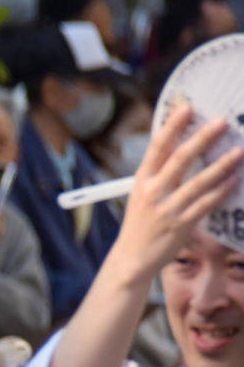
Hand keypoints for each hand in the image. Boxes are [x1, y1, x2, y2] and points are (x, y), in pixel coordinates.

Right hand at [110, 104, 243, 284]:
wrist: (132, 258)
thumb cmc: (139, 224)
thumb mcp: (140, 195)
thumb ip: (159, 176)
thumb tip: (184, 152)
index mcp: (141, 181)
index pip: (157, 147)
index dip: (172, 126)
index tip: (186, 108)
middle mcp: (153, 192)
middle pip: (180, 159)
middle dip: (202, 139)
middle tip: (221, 123)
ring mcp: (167, 209)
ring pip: (199, 182)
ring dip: (222, 165)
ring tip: (239, 151)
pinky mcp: (181, 225)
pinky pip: (206, 203)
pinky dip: (222, 190)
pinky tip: (235, 179)